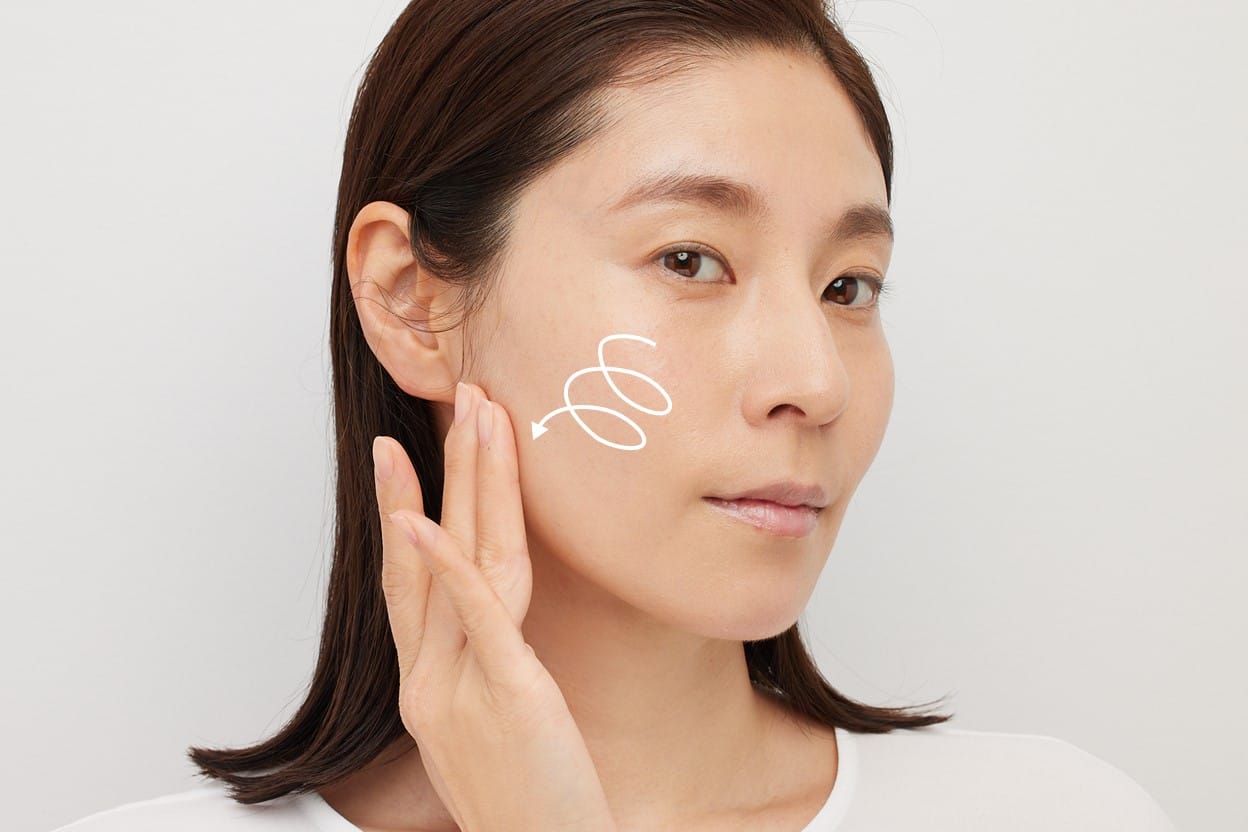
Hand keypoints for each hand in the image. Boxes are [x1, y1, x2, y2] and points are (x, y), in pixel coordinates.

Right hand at [372, 381, 616, 831]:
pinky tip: (427, 518)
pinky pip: (473, 613)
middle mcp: (430, 680)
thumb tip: (491, 633)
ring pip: (458, 562)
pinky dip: (446, 561)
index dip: (408, 513)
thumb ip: (482, 675)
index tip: (406, 459)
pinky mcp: (504, 693)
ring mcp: (458, 687)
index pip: (413, 583)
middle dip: (442, 471)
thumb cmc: (529, 806)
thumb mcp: (492, 732)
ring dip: (465, 482)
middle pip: (428, 555)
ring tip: (471, 417)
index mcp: (429, 686)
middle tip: (451, 402)